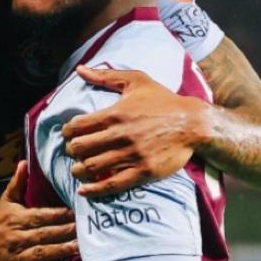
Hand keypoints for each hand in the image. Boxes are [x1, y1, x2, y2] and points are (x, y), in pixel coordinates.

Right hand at [0, 161, 77, 260]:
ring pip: (41, 254)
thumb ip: (17, 184)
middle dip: (65, 232)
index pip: (40, 216)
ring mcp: (15, 259)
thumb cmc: (0, 224)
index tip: (76, 213)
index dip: (59, 215)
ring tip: (79, 247)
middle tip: (85, 230)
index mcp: (15, 219)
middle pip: (44, 235)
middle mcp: (15, 239)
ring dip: (60, 251)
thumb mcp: (6, 202)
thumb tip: (24, 162)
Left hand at [61, 65, 210, 197]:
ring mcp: (132, 155)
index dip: (67, 132)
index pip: (77, 126)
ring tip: (78, 169)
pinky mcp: (143, 171)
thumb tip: (79, 69)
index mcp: (115, 113)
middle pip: (80, 148)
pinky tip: (84, 191)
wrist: (193, 123)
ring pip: (92, 167)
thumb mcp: (136, 80)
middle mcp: (120, 135)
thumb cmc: (164, 100)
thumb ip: (105, 76)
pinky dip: (94, 190)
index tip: (68, 135)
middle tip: (74, 152)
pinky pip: (112, 184)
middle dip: (71, 151)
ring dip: (79, 170)